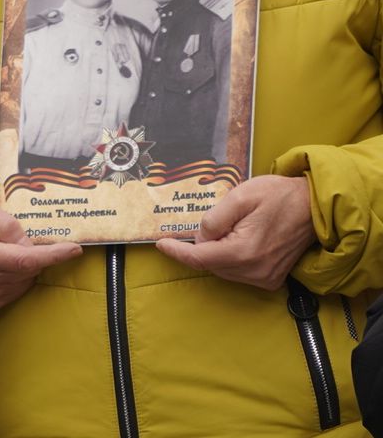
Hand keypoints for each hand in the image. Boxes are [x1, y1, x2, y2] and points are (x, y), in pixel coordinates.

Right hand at [0, 195, 81, 308]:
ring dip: (26, 264)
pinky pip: (18, 289)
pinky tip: (5, 262)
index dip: (52, 255)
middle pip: (28, 269)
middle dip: (34, 252)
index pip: (25, 260)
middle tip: (16, 236)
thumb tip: (28, 243)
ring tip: (4, 248)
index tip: (74, 249)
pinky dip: (20, 275)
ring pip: (25, 279)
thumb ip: (6, 223)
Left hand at [154, 174, 316, 289]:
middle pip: (210, 264)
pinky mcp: (272, 278)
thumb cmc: (278, 196)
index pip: (199, 258)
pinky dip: (229, 259)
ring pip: (223, 270)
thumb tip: (200, 237)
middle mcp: (255, 270)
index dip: (177, 251)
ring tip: (227, 229)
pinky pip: (239, 273)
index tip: (161, 243)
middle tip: (203, 225)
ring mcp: (265, 277)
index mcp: (244, 251)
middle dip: (199, 247)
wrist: (314, 206)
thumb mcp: (240, 196)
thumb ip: (214, 219)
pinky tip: (235, 240)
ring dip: (215, 253)